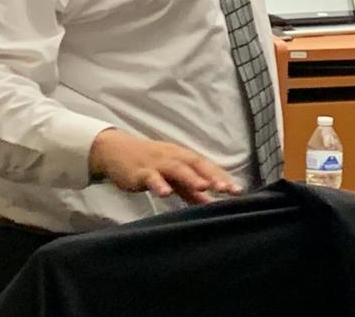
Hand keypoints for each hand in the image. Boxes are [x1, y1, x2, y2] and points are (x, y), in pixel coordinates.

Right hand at [88, 129, 240, 203]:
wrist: (117, 152)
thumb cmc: (150, 165)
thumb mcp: (172, 177)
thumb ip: (191, 190)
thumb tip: (211, 203)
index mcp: (183, 157)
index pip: (207, 166)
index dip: (222, 176)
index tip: (238, 190)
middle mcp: (173, 157)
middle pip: (196, 165)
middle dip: (212, 176)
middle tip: (228, 189)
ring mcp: (157, 163)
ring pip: (177, 169)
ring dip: (191, 178)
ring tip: (204, 188)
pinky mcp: (141, 171)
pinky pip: (151, 177)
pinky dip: (158, 184)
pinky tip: (165, 193)